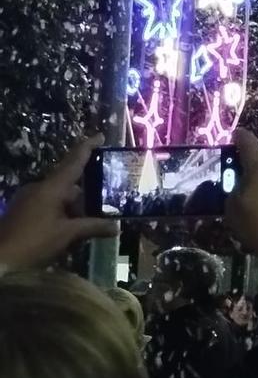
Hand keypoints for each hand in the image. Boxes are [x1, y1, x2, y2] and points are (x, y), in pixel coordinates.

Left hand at [0, 136, 115, 271]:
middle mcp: (38, 188)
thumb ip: (93, 227)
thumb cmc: (33, 242)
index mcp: (51, 188)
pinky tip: (70, 228)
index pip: (73, 161)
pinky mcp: (21, 212)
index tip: (100, 135)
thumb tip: (116, 226)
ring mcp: (28, 200)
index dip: (88, 147)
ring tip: (92, 220)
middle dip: (87, 192)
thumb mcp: (67, 235)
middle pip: (68, 182)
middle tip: (106, 199)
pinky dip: (62, 212)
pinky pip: (47, 205)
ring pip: (58, 197)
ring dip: (74, 206)